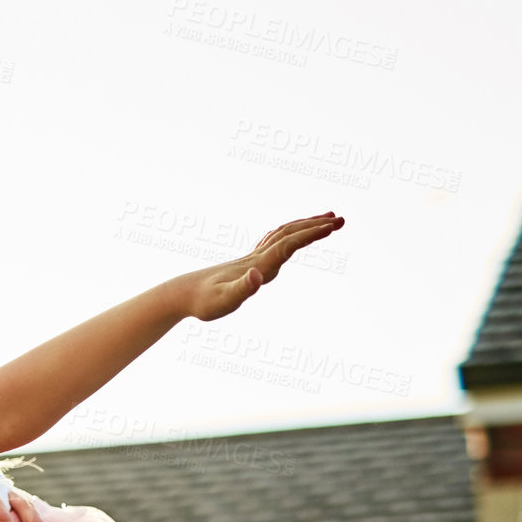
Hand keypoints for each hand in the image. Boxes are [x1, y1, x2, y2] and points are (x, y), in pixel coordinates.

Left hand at [177, 212, 343, 321]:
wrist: (181, 294)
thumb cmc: (203, 302)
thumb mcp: (224, 301)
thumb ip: (243, 289)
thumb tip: (258, 275)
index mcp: (257, 266)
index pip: (289, 244)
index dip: (311, 234)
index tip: (333, 226)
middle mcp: (257, 258)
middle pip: (290, 235)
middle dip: (316, 226)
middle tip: (341, 220)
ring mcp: (252, 259)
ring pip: (283, 235)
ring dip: (305, 226)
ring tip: (327, 219)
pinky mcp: (246, 264)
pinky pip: (273, 243)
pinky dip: (289, 234)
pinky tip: (293, 236)